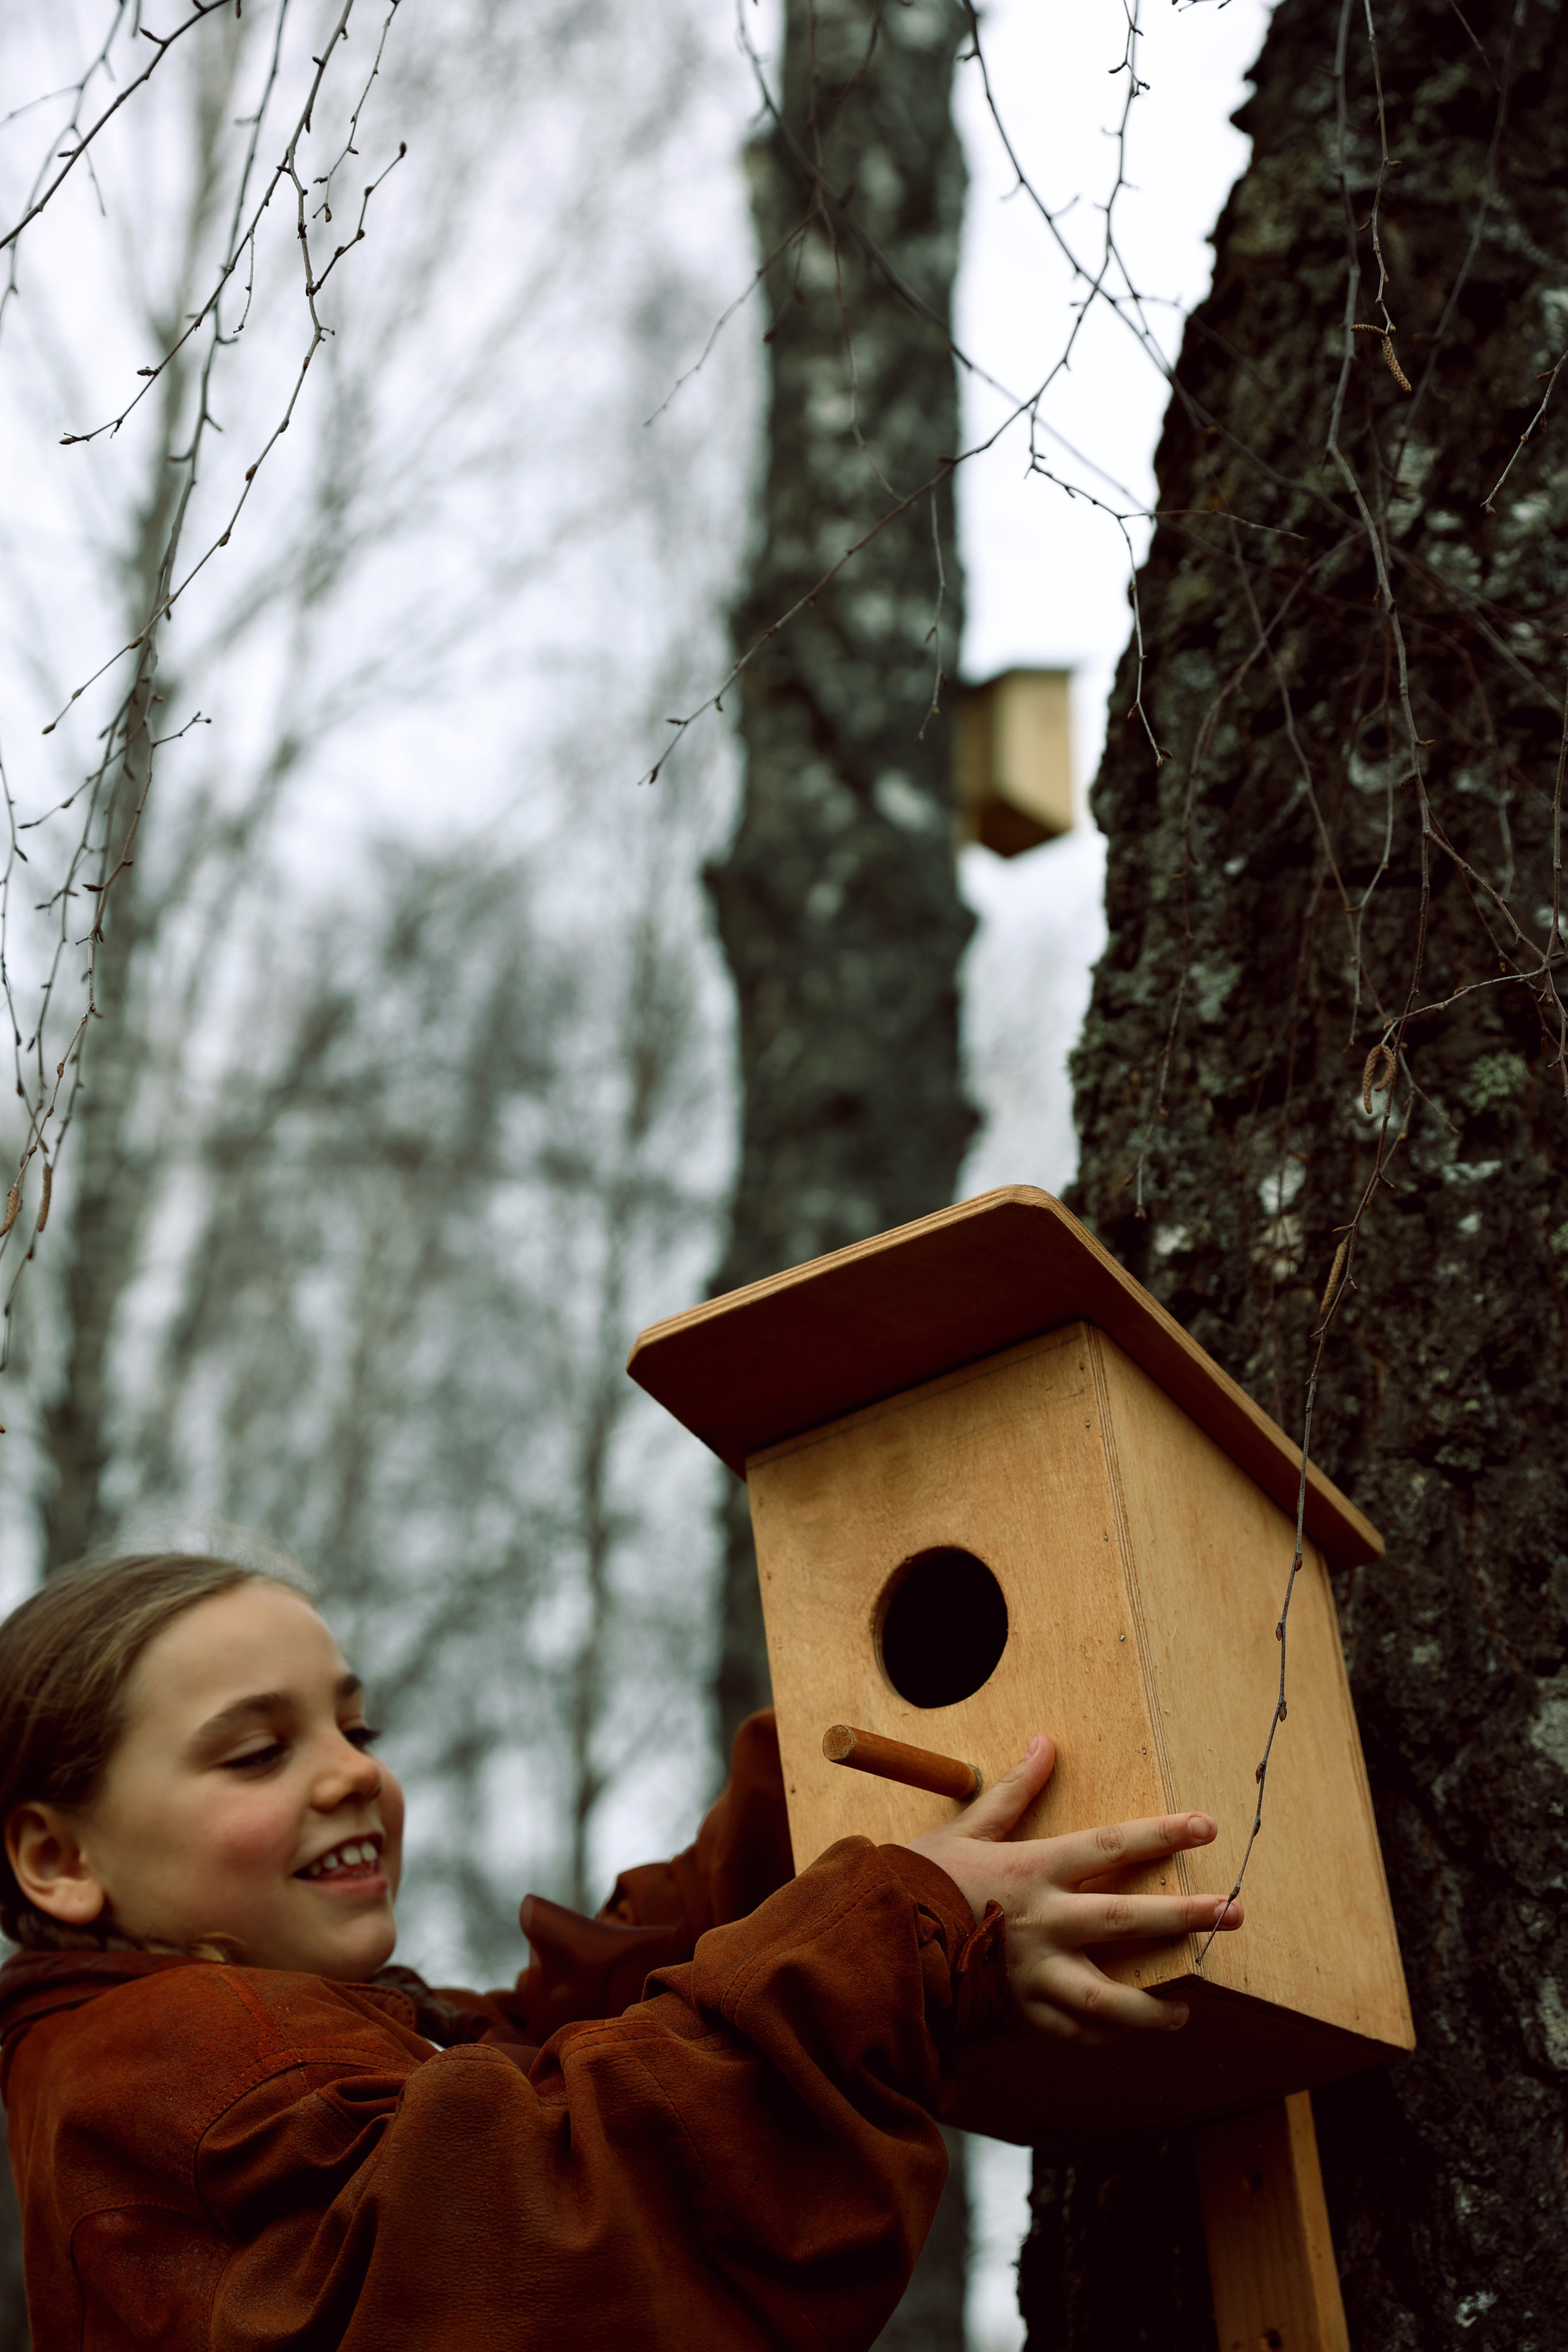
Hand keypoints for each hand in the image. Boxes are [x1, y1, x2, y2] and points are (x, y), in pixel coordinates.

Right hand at [908, 1733, 1241, 2042]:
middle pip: (1129, 1919)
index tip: (1207, 1826)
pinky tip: (1131, 2028)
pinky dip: (1105, 2033)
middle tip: (1235, 1914)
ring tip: (1189, 2007)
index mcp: (1035, 1870)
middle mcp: (1045, 1923)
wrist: (880, 1941)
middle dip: (1187, 1916)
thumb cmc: (923, 1879)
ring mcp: (1036, 1974)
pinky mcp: (1022, 2013)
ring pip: (1110, 1999)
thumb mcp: (968, 1826)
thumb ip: (1013, 1790)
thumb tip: (1045, 1742)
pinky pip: (1075, 2031)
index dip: (1163, 1834)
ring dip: (1155, 2006)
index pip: (1112, 1845)